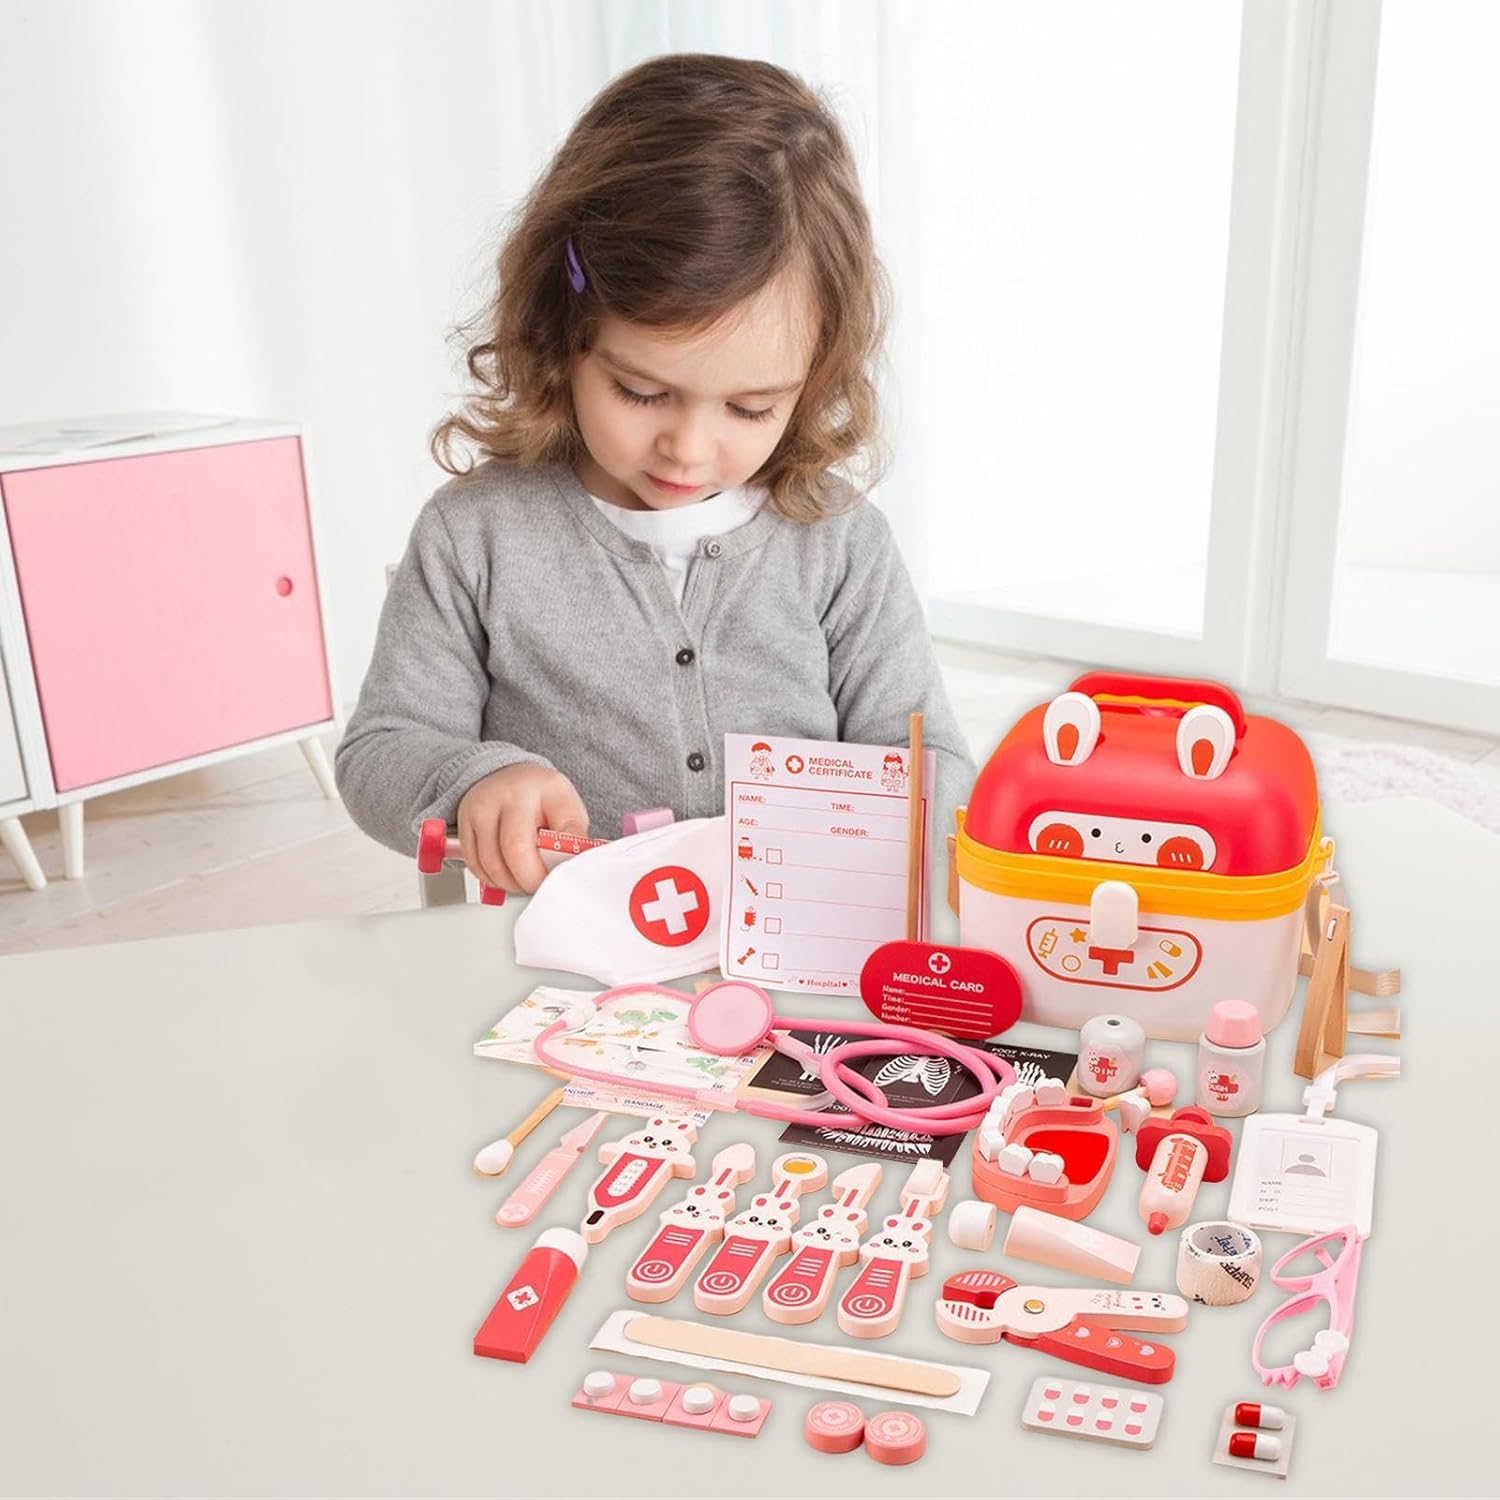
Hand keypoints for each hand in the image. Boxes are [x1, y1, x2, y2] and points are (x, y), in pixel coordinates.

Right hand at [456, 764, 588, 894]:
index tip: (553, 880)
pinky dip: (492, 878)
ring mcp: (479, 808)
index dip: (543, 871)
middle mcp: (505, 795)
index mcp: (540, 789)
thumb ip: (572, 838)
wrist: (512, 777)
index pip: (539, 839)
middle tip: (539, 884)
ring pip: (489, 863)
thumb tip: (573, 868)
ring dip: (509, 883)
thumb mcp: (569, 810)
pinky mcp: (464, 823)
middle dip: (527, 881)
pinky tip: (507, 873)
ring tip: (525, 878)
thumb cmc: (543, 798)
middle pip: (510, 853)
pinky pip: (475, 864)